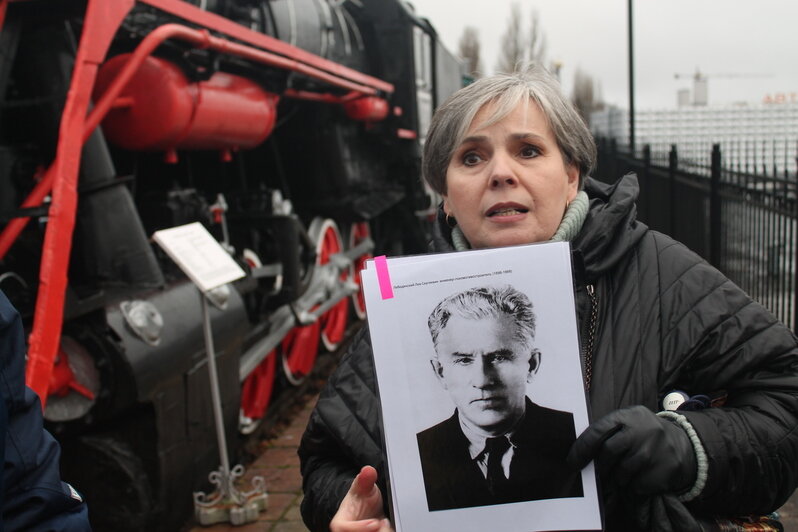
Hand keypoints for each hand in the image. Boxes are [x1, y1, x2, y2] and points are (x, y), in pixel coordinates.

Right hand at [330, 466, 393, 531]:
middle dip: (377, 531)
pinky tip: (385, 529)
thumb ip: (366, 480)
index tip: (375, 523)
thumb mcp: (365, 488)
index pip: (342, 529)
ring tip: (384, 524)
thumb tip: (368, 470)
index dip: (360, 528)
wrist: (366, 511)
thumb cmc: (361, 500)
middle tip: (384, 522)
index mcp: (340, 524)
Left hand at [567, 406, 695, 494]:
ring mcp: (654, 451)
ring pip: (622, 472)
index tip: (572, 462)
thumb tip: (579, 453)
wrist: (683, 444)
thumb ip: (607, 432)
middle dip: (600, 466)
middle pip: (609, 452)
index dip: (582, 448)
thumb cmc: (643, 434)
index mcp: (629, 416)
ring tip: (619, 475)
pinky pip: (636, 486)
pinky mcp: (664, 470)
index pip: (599, 430)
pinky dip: (631, 487)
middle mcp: (643, 431)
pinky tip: (637, 479)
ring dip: (616, 478)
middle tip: (597, 474)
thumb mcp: (629, 423)